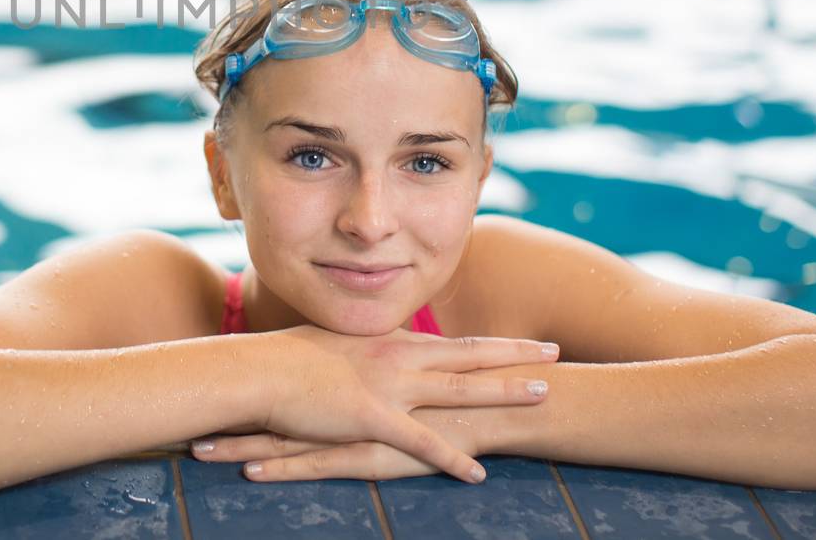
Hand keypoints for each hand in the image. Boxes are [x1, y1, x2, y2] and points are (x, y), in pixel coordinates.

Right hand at [250, 326, 553, 483]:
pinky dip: (452, 458)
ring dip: (501, 393)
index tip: (532, 342)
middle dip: (516, 355)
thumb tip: (385, 357)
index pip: (457, 342)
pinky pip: (420, 442)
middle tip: (556, 352)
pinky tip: (477, 473)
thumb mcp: (338, 348)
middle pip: (469, 355)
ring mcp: (388, 386)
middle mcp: (398, 358)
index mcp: (391, 344)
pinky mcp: (371, 418)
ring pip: (457, 389)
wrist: (260, 370)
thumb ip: (369, 354)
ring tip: (541, 396)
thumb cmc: (290, 359)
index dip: (497, 344)